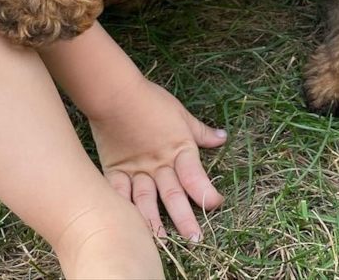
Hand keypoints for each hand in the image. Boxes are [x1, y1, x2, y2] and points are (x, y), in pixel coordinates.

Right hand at [88, 77, 225, 240]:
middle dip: (185, 218)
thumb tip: (223, 138)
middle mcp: (159, 164)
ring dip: (154, 223)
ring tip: (161, 244)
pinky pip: (119, 194)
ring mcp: (136, 169)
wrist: (115, 93)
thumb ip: (201, 132)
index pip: (195, 176)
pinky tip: (126, 223)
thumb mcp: (181, 114)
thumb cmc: (150, 100)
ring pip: (147, 201)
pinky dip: (123, 208)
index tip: (216, 203)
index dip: (206, 192)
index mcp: (178, 149)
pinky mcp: (116, 170)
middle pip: (173, 195)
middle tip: (195, 239)